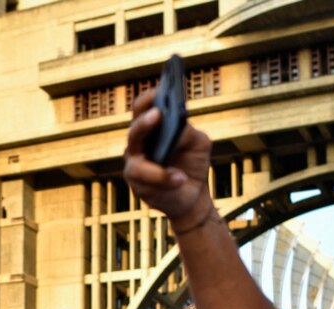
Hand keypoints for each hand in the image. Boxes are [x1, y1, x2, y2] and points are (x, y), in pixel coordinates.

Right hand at [123, 89, 214, 228]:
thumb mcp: (198, 143)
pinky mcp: (138, 186)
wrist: (192, 193)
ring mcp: (135, 165)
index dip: (148, 98)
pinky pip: (147, 182)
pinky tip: (180, 178)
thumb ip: (188, 132)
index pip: (142, 107)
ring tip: (172, 161)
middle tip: (158, 114)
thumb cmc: (192, 162)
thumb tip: (179, 129)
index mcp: (150, 127)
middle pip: (135, 130)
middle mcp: (138, 144)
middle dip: (145, 123)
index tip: (159, 90)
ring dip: (156, 165)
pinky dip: (165, 179)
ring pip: (137, 163)